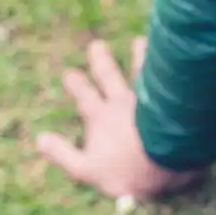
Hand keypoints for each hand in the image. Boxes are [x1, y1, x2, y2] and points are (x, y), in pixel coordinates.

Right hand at [37, 38, 203, 199]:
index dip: (77, 86)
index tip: (70, 74)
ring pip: (141, 73)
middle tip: (97, 46)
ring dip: (140, 57)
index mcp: (101, 118)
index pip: (85, 97)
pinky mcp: (173, 103)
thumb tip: (40, 138)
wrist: (166, 164)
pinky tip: (175, 56)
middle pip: (109, 77)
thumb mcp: (86, 170)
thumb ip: (63, 154)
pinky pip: (168, 79)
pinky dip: (167, 64)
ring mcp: (148, 101)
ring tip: (140, 42)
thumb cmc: (126, 172)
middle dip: (101, 62)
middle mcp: (123, 103)